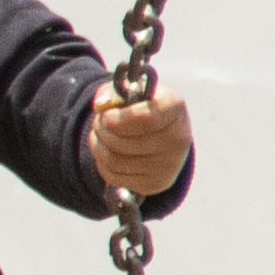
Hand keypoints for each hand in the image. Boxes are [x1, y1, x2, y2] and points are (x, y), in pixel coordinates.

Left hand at [90, 82, 193, 198]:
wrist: (162, 132)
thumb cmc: (141, 106)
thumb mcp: (128, 90)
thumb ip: (112, 91)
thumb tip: (101, 105)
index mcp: (174, 108)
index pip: (145, 120)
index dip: (117, 119)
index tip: (107, 115)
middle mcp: (177, 139)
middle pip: (123, 142)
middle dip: (101, 130)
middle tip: (100, 121)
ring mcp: (168, 165)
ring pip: (115, 161)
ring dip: (98, 146)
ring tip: (100, 134)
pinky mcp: (156, 183)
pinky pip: (114, 177)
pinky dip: (102, 164)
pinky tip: (107, 151)